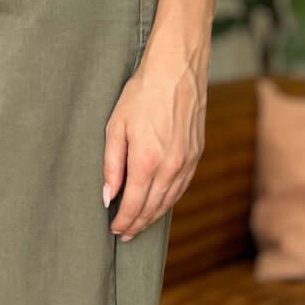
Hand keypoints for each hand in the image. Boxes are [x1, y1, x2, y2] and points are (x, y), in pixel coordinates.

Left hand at [103, 22, 207, 239]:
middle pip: (153, 207)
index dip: (123, 221)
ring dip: (154, 215)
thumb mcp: (116, 127)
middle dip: (137, 224)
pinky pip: (182, 186)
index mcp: (147, 161)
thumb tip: (108, 196)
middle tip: (125, 234)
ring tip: (140, 224)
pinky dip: (170, 200)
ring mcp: (187, 161)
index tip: (115, 230)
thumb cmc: (142, 94)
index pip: (134, 204)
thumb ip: (111, 165)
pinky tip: (160, 203)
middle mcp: (171, 166)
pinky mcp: (196, 153)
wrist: (177, 70)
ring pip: (170, 200)